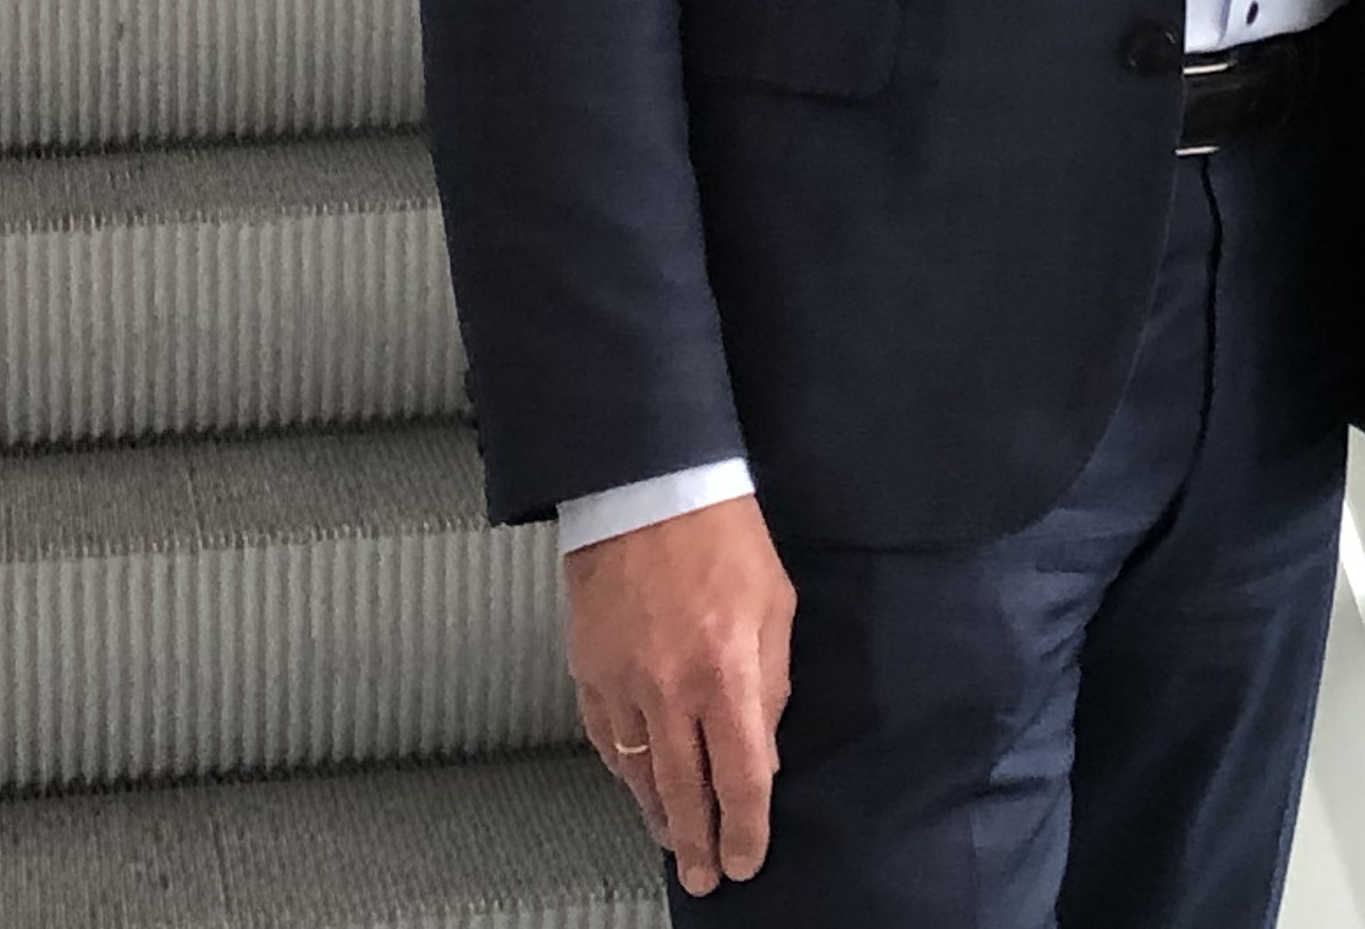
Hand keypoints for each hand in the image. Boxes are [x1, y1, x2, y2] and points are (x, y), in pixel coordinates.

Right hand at [567, 493, 796, 893]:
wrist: (647, 487)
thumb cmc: (721, 535)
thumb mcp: (776, 608)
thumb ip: (771, 686)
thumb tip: (762, 751)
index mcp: (727, 672)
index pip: (739, 779)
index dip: (744, 830)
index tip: (746, 859)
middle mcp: (671, 689)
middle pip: (683, 793)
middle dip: (697, 843)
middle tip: (703, 877)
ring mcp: (623, 684)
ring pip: (638, 775)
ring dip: (658, 817)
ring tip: (673, 842)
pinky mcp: (589, 672)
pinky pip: (605, 741)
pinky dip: (622, 772)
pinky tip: (636, 786)